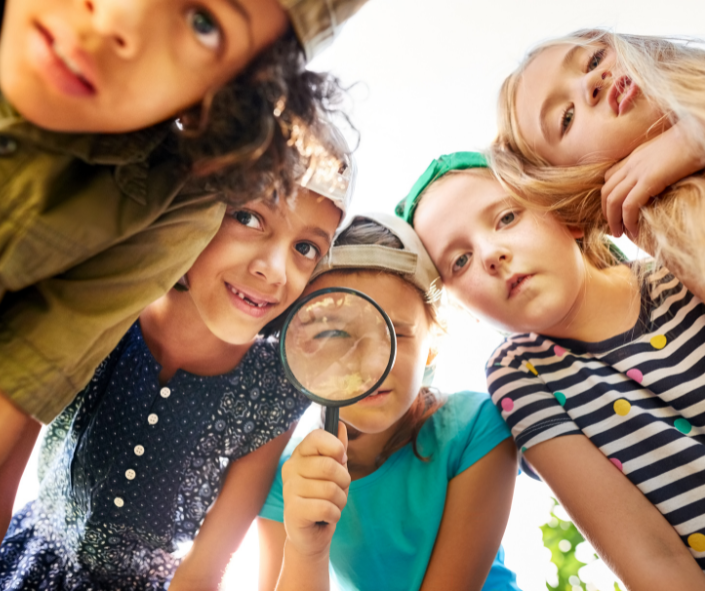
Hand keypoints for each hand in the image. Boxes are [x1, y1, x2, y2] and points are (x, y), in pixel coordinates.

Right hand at [281, 423, 349, 558]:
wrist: (310, 534)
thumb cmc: (322, 498)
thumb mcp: (334, 472)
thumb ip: (337, 449)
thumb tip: (340, 425)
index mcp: (300, 454)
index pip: (317, 436)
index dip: (335, 447)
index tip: (340, 459)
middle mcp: (290, 467)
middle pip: (330, 466)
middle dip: (344, 482)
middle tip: (338, 490)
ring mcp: (289, 488)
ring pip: (331, 489)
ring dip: (340, 501)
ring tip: (331, 505)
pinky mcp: (292, 510)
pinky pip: (327, 508)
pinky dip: (334, 515)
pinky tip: (326, 517)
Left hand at [602, 120, 704, 237]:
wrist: (700, 133)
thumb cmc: (692, 142)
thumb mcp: (668, 153)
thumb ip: (657, 166)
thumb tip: (661, 181)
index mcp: (635, 157)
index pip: (609, 178)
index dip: (608, 197)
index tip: (615, 212)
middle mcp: (631, 164)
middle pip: (606, 192)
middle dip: (606, 213)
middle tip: (614, 228)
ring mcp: (638, 171)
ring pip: (613, 200)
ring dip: (613, 220)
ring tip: (620, 234)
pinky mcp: (649, 179)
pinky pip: (629, 205)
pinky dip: (628, 220)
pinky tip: (634, 230)